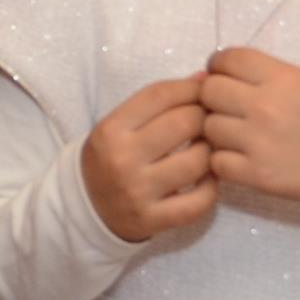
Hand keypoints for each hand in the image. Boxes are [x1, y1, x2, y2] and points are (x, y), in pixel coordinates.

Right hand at [79, 77, 215, 241]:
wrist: (87, 209)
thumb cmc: (110, 158)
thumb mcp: (119, 125)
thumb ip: (157, 102)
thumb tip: (204, 79)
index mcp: (111, 130)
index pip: (161, 94)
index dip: (190, 87)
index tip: (202, 91)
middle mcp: (122, 160)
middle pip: (185, 123)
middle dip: (205, 116)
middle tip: (209, 121)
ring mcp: (138, 193)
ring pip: (199, 161)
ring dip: (211, 151)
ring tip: (207, 149)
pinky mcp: (154, 220)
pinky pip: (200, 200)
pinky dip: (211, 186)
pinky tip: (206, 178)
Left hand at [199, 48, 299, 209]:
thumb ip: (265, 75)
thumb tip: (217, 73)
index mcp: (281, 78)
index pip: (227, 59)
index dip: (220, 66)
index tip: (224, 76)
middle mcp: (264, 106)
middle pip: (209, 91)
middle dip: (214, 97)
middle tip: (228, 108)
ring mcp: (258, 142)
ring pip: (208, 127)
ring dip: (218, 131)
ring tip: (239, 136)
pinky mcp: (256, 175)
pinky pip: (216, 161)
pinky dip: (224, 160)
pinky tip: (242, 158)